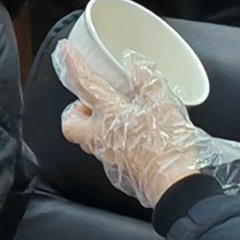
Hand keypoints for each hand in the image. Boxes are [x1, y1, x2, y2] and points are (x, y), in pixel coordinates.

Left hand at [53, 28, 203, 208]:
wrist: (173, 187)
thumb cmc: (167, 147)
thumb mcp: (164, 107)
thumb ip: (149, 84)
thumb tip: (139, 70)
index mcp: (109, 115)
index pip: (86, 85)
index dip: (75, 66)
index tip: (66, 52)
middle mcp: (100, 136)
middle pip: (71, 123)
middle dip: (76, 110)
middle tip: (91, 102)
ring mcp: (108, 155)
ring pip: (89, 137)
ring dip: (96, 124)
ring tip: (118, 115)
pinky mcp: (118, 169)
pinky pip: (107, 149)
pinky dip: (113, 138)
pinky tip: (132, 134)